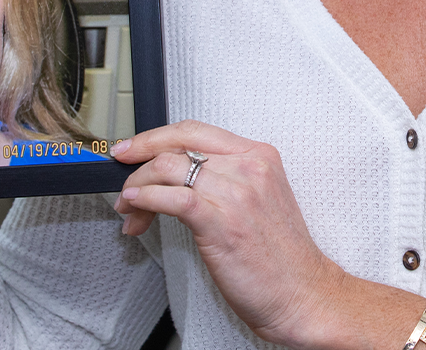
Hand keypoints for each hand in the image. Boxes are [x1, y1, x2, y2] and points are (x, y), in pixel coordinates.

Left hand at [112, 120, 390, 349]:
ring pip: (167, 169)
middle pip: (175, 145)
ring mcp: (236, 192)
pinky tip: (135, 209)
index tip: (134, 147)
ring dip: (136, 188)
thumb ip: (223, 179)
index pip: (194, 130)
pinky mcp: (222, 220)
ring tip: (128, 209)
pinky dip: (144, 200)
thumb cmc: (279, 258)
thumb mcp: (257, 200)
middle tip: (121, 169)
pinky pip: (170, 197)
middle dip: (138, 156)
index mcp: (259, 156)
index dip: (155, 136)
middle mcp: (249, 168)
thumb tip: (172, 174)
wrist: (304, 296)